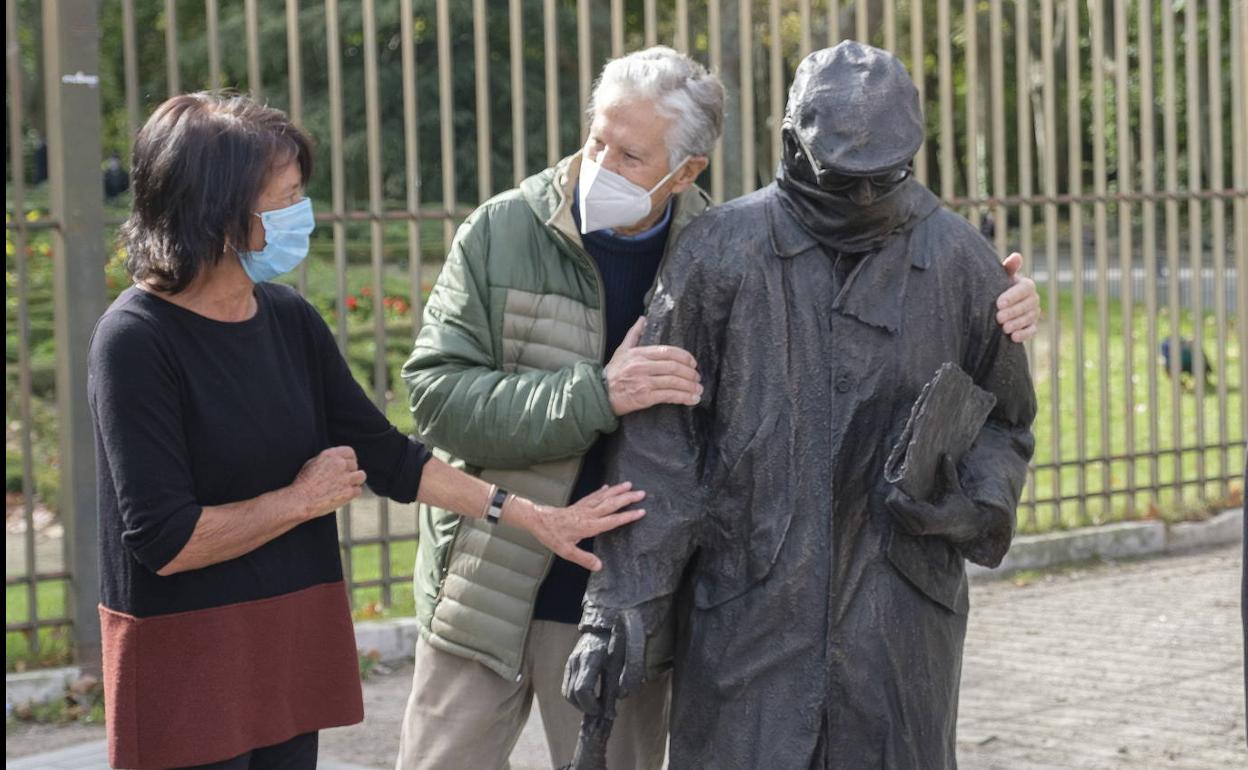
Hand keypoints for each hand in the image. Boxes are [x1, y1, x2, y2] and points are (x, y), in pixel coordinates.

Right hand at [289, 446, 366, 518]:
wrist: (301, 500)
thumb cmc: (303, 483)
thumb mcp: (313, 463)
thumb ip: (329, 460)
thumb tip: (339, 460)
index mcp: (330, 455)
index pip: (349, 452)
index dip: (349, 459)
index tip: (347, 466)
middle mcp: (340, 464)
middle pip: (355, 465)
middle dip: (350, 472)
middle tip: (342, 480)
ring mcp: (346, 478)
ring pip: (361, 476)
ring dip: (355, 481)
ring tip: (345, 486)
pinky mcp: (349, 491)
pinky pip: (358, 490)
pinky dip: (352, 493)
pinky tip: (343, 495)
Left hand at [510, 482, 645, 570]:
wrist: (537, 520)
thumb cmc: (552, 536)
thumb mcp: (567, 551)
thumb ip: (584, 558)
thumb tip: (599, 566)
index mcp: (589, 526)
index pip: (613, 520)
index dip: (628, 516)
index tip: (641, 511)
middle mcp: (589, 514)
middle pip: (611, 504)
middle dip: (627, 498)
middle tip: (642, 493)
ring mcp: (584, 507)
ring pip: (604, 496)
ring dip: (617, 490)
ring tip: (629, 484)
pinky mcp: (578, 504)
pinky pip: (593, 495)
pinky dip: (602, 491)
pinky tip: (608, 487)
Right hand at [563, 608, 643, 717]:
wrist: (607, 625)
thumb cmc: (618, 644)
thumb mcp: (621, 664)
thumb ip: (616, 687)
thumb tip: (611, 714)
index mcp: (591, 658)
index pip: (582, 690)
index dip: (591, 705)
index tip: (602, 710)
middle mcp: (576, 659)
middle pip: (571, 694)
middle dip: (585, 708)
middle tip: (600, 710)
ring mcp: (570, 661)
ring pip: (567, 692)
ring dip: (579, 704)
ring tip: (596, 704)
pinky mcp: (569, 663)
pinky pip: (566, 686)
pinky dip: (576, 696)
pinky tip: (590, 696)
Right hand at [604, 318, 702, 416]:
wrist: (600, 394)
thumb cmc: (612, 373)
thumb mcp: (621, 350)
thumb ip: (634, 334)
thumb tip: (643, 318)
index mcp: (639, 353)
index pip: (668, 351)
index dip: (684, 356)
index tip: (693, 362)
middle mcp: (642, 366)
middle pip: (674, 367)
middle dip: (690, 373)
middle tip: (698, 377)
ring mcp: (644, 382)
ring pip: (674, 381)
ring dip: (690, 386)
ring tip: (698, 389)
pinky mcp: (645, 397)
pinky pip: (669, 396)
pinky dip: (683, 397)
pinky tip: (692, 399)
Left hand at [885, 455, 978, 542]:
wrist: (963, 528)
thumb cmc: (961, 508)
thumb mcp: (955, 491)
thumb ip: (949, 474)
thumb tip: (947, 455)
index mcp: (930, 517)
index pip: (902, 503)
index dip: (899, 490)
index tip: (902, 478)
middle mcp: (919, 526)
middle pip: (893, 504)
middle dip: (895, 491)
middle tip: (901, 480)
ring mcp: (913, 531)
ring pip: (891, 510)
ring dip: (894, 497)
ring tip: (903, 488)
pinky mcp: (909, 531)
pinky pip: (894, 516)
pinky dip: (896, 505)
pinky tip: (905, 497)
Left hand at [997, 252, 1040, 342]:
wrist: (995, 305)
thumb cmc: (997, 287)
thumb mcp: (1000, 277)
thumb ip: (1008, 268)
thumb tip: (1016, 256)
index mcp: (1027, 285)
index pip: (1025, 289)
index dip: (1013, 296)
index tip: (998, 303)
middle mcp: (1033, 298)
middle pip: (1028, 305)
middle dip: (1013, 312)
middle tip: (998, 318)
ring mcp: (1034, 313)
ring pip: (1030, 318)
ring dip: (1017, 323)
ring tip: (1004, 328)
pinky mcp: (1032, 326)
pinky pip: (1032, 330)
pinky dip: (1024, 334)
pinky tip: (1013, 337)